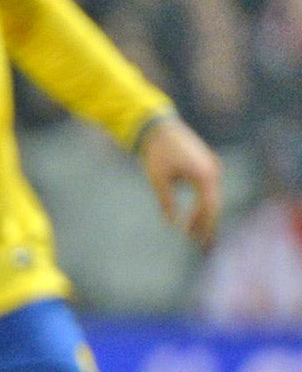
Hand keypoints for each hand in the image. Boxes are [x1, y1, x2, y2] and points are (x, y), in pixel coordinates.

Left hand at [139, 115, 221, 249]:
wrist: (159, 128)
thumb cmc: (157, 154)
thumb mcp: (159, 181)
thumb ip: (167, 203)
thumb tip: (172, 223)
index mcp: (204, 175)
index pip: (208, 206)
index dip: (202, 224)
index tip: (192, 238)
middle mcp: (213, 170)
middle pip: (214, 203)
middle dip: (206, 223)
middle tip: (198, 242)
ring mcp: (211, 166)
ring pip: (212, 196)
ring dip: (203, 214)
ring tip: (192, 232)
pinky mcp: (206, 164)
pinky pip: (208, 189)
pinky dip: (202, 203)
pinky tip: (193, 216)